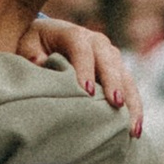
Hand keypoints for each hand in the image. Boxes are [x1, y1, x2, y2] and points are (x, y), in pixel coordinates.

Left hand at [21, 17, 143, 135]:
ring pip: (125, 76)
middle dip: (113, 84)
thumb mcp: (28, 47)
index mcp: (74, 34)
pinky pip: (130, 88)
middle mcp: (97, 42)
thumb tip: (40, 66)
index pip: (82, 49)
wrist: (50, 38)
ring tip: (132, 127)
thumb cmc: (36, 45)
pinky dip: (134, 108)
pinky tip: (135, 129)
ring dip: (131, 101)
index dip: (84, 69)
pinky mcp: (118, 71)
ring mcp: (110, 56)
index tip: (85, 92)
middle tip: (115, 105)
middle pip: (109, 62)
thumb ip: (32, 57)